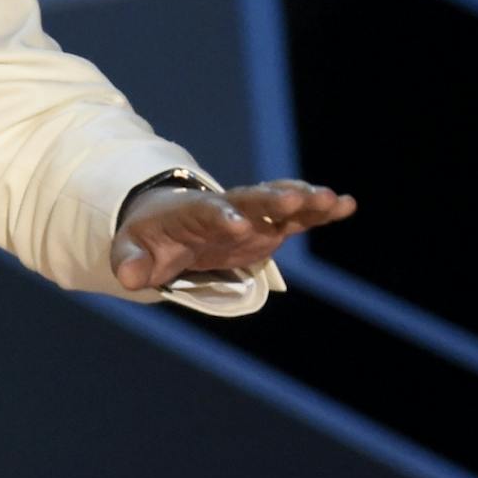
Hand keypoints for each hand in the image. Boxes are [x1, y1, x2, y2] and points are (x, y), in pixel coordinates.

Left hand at [110, 179, 355, 290]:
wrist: (166, 222)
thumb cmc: (149, 238)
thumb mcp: (132, 249)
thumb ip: (131, 262)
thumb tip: (129, 278)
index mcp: (191, 214)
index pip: (207, 212)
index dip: (221, 216)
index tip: (237, 224)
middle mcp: (227, 208)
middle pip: (251, 200)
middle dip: (272, 200)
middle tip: (295, 198)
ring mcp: (251, 215)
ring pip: (279, 203)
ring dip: (304, 200)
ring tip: (333, 199)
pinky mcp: (269, 227)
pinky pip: (297, 217)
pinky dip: (320, 211)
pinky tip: (347, 204)